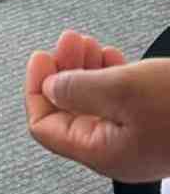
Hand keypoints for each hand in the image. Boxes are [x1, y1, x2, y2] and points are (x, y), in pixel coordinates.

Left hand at [25, 28, 169, 180]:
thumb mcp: (124, 89)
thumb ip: (79, 89)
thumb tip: (52, 88)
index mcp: (101, 151)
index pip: (46, 127)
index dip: (38, 90)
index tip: (42, 58)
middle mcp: (116, 150)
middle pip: (69, 112)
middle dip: (64, 72)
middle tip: (68, 41)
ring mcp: (137, 139)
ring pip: (96, 103)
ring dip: (86, 69)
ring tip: (88, 43)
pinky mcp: (156, 125)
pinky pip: (121, 102)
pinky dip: (110, 77)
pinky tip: (112, 57)